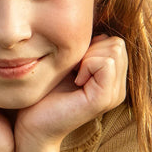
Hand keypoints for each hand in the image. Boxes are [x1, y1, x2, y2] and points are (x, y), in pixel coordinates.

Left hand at [15, 35, 127, 150]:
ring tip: (74, 76)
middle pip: (117, 43)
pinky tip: (74, 80)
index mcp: (113, 81)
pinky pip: (105, 62)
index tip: (73, 65)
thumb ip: (86, 49)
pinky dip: (86, 64)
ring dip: (87, 56)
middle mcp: (118, 89)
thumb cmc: (45, 93)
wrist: (33, 124)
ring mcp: (114, 95)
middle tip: (73, 70)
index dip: (92, 45)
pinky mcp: (103, 99)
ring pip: (113, 50)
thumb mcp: (69, 64)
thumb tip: (95, 28)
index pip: (116, 42)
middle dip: (91, 49)